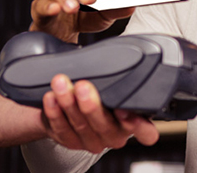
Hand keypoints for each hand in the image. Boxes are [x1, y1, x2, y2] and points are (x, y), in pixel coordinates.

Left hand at [42, 74, 158, 152]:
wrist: (78, 102)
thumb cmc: (104, 90)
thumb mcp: (118, 84)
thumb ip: (123, 80)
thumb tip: (120, 55)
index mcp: (134, 123)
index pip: (146, 133)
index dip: (137, 126)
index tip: (123, 110)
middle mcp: (114, 136)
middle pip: (104, 126)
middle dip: (91, 106)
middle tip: (83, 86)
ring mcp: (92, 141)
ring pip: (80, 126)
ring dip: (68, 103)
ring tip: (60, 83)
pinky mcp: (71, 142)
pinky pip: (61, 130)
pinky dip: (54, 113)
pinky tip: (50, 98)